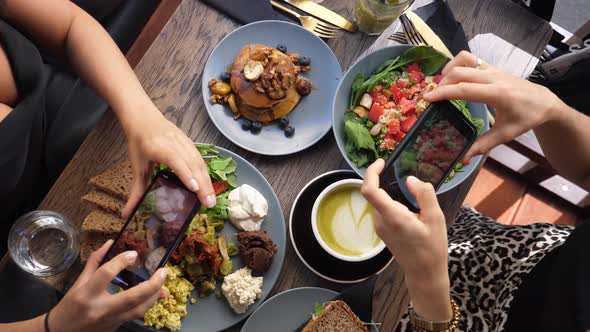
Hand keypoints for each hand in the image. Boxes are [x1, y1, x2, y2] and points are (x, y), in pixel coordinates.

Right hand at [49, 240, 168, 331]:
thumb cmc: (70, 305)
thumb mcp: (79, 282)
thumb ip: (95, 262)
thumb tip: (110, 243)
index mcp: (86, 294)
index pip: (106, 274)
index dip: (121, 262)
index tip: (133, 254)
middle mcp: (99, 309)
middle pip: (131, 297)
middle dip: (152, 285)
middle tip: (164, 272)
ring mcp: (109, 321)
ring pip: (139, 310)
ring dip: (154, 297)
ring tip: (163, 286)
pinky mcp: (116, 327)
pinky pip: (136, 316)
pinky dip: (147, 305)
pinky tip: (154, 296)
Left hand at [121, 104, 215, 217]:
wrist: (144, 118)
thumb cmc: (139, 143)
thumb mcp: (136, 166)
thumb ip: (135, 191)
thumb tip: (125, 214)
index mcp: (158, 147)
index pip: (175, 160)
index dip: (185, 173)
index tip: (194, 187)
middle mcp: (174, 143)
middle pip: (192, 164)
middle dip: (203, 184)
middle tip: (208, 204)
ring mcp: (185, 142)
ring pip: (200, 162)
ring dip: (207, 181)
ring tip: (211, 199)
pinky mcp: (190, 143)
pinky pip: (200, 159)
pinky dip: (206, 174)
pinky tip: (208, 187)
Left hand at [361, 159, 450, 320]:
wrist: (424, 274)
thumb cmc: (432, 249)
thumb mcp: (436, 219)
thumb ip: (424, 195)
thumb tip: (410, 179)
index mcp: (392, 217)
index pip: (370, 190)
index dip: (371, 172)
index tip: (381, 161)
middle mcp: (381, 221)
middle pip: (375, 193)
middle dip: (385, 179)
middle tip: (402, 171)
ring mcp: (380, 227)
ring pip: (380, 201)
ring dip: (391, 192)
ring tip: (413, 192)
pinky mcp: (383, 230)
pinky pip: (384, 209)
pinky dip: (393, 201)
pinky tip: (411, 206)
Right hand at [424, 51, 565, 160]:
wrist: (543, 101)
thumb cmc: (525, 118)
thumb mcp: (505, 134)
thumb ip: (483, 145)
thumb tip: (463, 158)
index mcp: (497, 94)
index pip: (464, 90)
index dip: (443, 93)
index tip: (427, 98)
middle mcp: (493, 77)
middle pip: (459, 73)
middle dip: (441, 84)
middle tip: (432, 98)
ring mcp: (492, 69)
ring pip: (463, 61)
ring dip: (448, 71)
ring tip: (441, 86)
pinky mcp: (490, 66)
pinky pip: (469, 58)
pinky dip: (456, 64)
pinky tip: (452, 77)